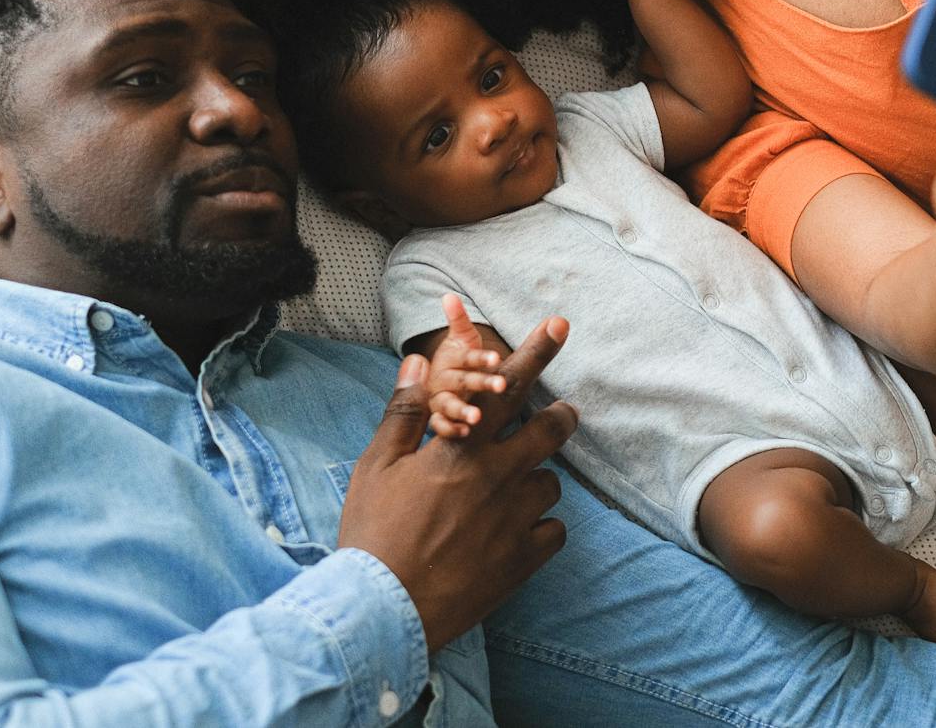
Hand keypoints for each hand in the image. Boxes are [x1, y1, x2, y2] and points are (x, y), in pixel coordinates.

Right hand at [337, 315, 576, 651]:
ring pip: (550, 483)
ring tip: (509, 492)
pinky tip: (514, 534)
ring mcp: (515, 520)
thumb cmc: (373, 533)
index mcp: (461, 447)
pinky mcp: (524, 561)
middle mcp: (497, 477)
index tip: (560, 325)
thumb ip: (404, 411)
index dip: (536, 351)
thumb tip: (417, 362)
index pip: (507, 386)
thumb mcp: (376, 466)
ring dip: (536, 480)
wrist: (383, 610)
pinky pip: (554, 532)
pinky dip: (540, 529)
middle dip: (561, 415)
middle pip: (550, 429)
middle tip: (562, 413)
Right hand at [425, 293, 508, 438]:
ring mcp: (439, 402)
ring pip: (448, 405)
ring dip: (462, 410)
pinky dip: (449, 429)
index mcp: (451, 361)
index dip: (481, 358)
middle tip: (501, 384)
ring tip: (476, 417)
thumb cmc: (455, 362)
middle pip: (462, 381)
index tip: (497, 358)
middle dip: (481, 382)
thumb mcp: (460, 341)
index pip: (467, 358)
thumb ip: (459, 321)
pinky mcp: (438, 421)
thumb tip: (449, 296)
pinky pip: (439, 427)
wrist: (432, 388)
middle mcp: (443, 381)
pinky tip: (464, 432)